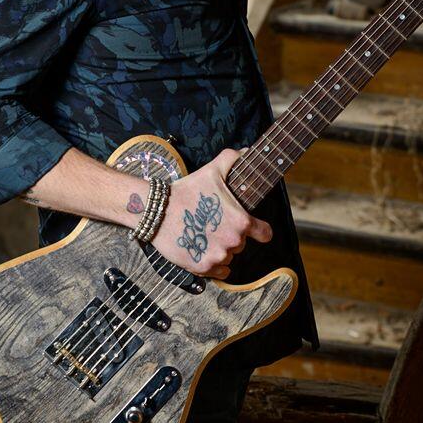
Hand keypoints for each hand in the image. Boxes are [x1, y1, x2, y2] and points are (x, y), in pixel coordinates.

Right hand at [152, 148, 272, 277]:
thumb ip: (233, 159)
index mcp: (241, 221)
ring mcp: (218, 256)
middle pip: (241, 244)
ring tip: (204, 234)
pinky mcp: (203, 267)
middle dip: (231, 236)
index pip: (264, 233)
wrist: (158, 210)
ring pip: (229, 257)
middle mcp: (233, 241)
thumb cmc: (187, 190)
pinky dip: (213, 264)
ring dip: (221, 249)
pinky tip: (203, 250)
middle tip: (214, 224)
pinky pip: (219, 272)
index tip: (252, 227)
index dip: (259, 230)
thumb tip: (247, 151)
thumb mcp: (212, 170)